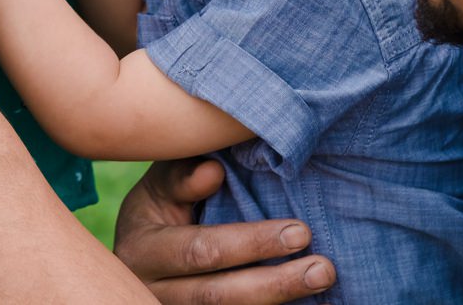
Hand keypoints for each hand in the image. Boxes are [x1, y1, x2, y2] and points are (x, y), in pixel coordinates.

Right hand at [114, 159, 336, 303]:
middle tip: (324, 268)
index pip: (200, 251)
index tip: (301, 232)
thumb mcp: (157, 187)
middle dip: (275, 284)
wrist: (138, 253)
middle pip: (217, 296)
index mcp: (142, 251)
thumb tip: (214, 171)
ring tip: (323, 284)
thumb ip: (181, 177)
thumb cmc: (156, 208)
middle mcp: (153, 291)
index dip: (251, 244)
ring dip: (279, 302)